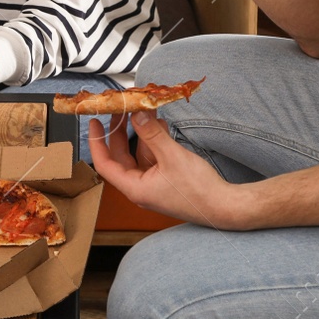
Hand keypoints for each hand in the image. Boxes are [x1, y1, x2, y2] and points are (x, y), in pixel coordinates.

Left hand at [88, 111, 250, 229]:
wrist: (225, 207)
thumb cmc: (198, 190)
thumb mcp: (172, 156)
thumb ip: (151, 134)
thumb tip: (136, 115)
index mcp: (134, 188)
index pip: (104, 164)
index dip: (96, 142)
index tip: (94, 123)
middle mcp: (140, 187)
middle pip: (121, 156)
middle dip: (120, 132)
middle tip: (121, 111)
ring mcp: (154, 184)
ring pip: (139, 154)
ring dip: (141, 133)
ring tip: (145, 112)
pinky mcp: (167, 180)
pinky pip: (154, 157)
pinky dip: (155, 141)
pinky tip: (160, 126)